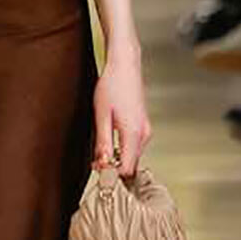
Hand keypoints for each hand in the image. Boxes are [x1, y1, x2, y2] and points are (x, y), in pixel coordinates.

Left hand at [93, 41, 150, 176]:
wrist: (125, 65)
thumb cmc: (111, 85)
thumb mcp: (101, 115)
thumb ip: (103, 141)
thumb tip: (102, 163)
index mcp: (133, 133)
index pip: (126, 168)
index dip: (111, 174)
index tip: (97, 170)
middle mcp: (143, 134)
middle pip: (131, 164)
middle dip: (114, 168)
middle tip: (95, 162)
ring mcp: (145, 129)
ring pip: (133, 155)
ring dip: (117, 158)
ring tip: (99, 152)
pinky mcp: (143, 125)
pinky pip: (134, 145)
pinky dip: (122, 149)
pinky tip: (110, 142)